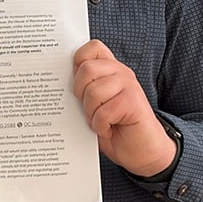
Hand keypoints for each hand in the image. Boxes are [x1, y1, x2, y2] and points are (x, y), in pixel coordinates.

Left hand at [72, 40, 176, 176]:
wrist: (144, 153)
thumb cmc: (115, 129)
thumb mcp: (94, 105)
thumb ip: (84, 88)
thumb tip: (58, 79)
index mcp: (110, 70)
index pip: (92, 48)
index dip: (78, 62)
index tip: (78, 84)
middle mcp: (121, 73)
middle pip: (87, 68)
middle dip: (80, 93)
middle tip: (90, 109)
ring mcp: (129, 86)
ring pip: (93, 91)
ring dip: (91, 114)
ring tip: (101, 122)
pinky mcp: (134, 102)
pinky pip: (104, 112)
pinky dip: (101, 126)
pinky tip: (109, 130)